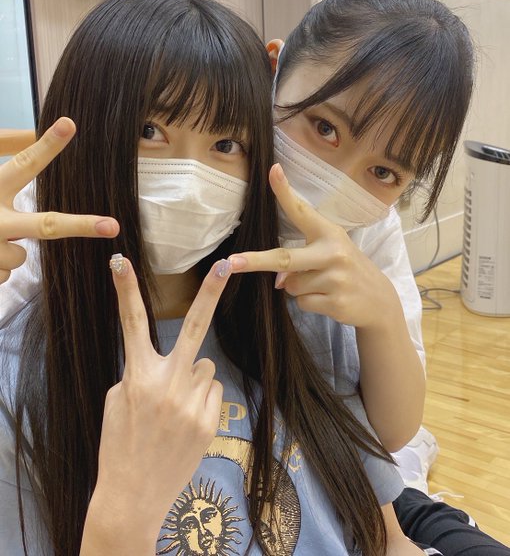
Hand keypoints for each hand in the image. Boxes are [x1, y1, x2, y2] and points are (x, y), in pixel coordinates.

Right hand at [0, 117, 118, 283]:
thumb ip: (4, 148)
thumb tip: (34, 131)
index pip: (22, 164)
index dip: (47, 146)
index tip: (70, 124)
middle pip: (45, 225)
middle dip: (80, 225)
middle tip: (111, 226)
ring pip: (19, 258)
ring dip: (5, 252)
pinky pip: (2, 276)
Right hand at [82, 256, 230, 554]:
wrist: (132, 495)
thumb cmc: (120, 444)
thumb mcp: (118, 402)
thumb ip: (144, 372)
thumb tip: (178, 360)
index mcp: (138, 376)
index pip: (131, 324)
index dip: (125, 290)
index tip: (120, 260)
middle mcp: (168, 384)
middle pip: (194, 327)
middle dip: (211, 291)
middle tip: (226, 264)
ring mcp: (192, 403)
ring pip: (205, 367)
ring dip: (194, 378)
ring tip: (175, 408)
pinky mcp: (209, 421)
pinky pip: (212, 391)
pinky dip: (203, 399)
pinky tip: (186, 421)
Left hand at [228, 163, 400, 330]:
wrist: (379, 299)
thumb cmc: (346, 269)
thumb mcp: (329, 254)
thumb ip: (301, 261)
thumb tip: (280, 283)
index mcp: (329, 233)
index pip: (301, 210)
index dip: (285, 191)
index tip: (272, 170)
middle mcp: (333, 252)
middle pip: (285, 258)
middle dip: (256, 261)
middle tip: (232, 262)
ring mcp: (336, 278)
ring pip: (291, 286)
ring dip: (298, 288)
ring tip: (323, 285)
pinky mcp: (336, 302)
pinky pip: (302, 303)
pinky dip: (309, 303)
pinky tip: (328, 299)